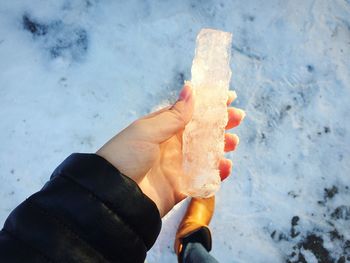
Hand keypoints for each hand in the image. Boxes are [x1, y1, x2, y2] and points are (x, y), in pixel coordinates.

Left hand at [96, 85, 244, 215]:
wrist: (114, 197)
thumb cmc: (127, 156)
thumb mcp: (148, 131)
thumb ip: (174, 115)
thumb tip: (190, 89)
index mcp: (162, 128)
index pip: (190, 113)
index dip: (209, 105)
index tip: (228, 97)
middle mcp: (171, 145)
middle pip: (202, 132)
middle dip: (221, 124)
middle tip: (238, 118)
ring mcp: (178, 166)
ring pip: (206, 154)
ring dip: (222, 147)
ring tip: (233, 142)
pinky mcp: (182, 187)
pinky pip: (204, 179)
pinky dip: (218, 173)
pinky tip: (226, 166)